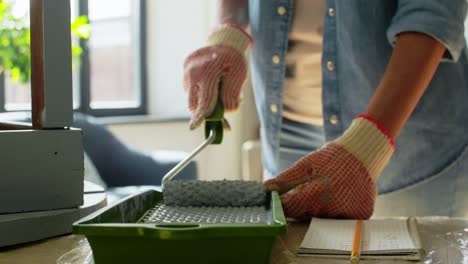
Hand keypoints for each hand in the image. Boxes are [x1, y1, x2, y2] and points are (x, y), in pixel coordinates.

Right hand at [183, 24, 251, 128]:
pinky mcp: (185, 71)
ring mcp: (187, 71)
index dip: (201, 116)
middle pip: (193, 103)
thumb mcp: (238, 76)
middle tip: (220, 116)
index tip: (194, 127)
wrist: (224, 41)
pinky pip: (191, 89)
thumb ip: (231, 95)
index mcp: (207, 72)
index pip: (203, 100)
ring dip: (204, 101)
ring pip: (193, 97)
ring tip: (219, 91)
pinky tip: (211, 84)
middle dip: (204, 112)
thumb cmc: (233, 60)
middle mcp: (193, 72)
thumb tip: (226, 112)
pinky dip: (201, 92)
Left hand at [264, 115, 394, 219]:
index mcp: (318, 193)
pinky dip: (338, 211)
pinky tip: (341, 197)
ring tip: (327, 191)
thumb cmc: (329, 159)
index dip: (283, 206)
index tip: (280, 201)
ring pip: (325, 219)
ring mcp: (351, 213)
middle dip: (303, 206)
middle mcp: (336, 207)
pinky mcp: (363, 215)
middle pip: (308, 216)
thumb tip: (263, 191)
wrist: (362, 153)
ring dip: (320, 210)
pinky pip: (343, 219)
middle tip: (309, 191)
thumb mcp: (304, 166)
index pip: (292, 208)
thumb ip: (283, 182)